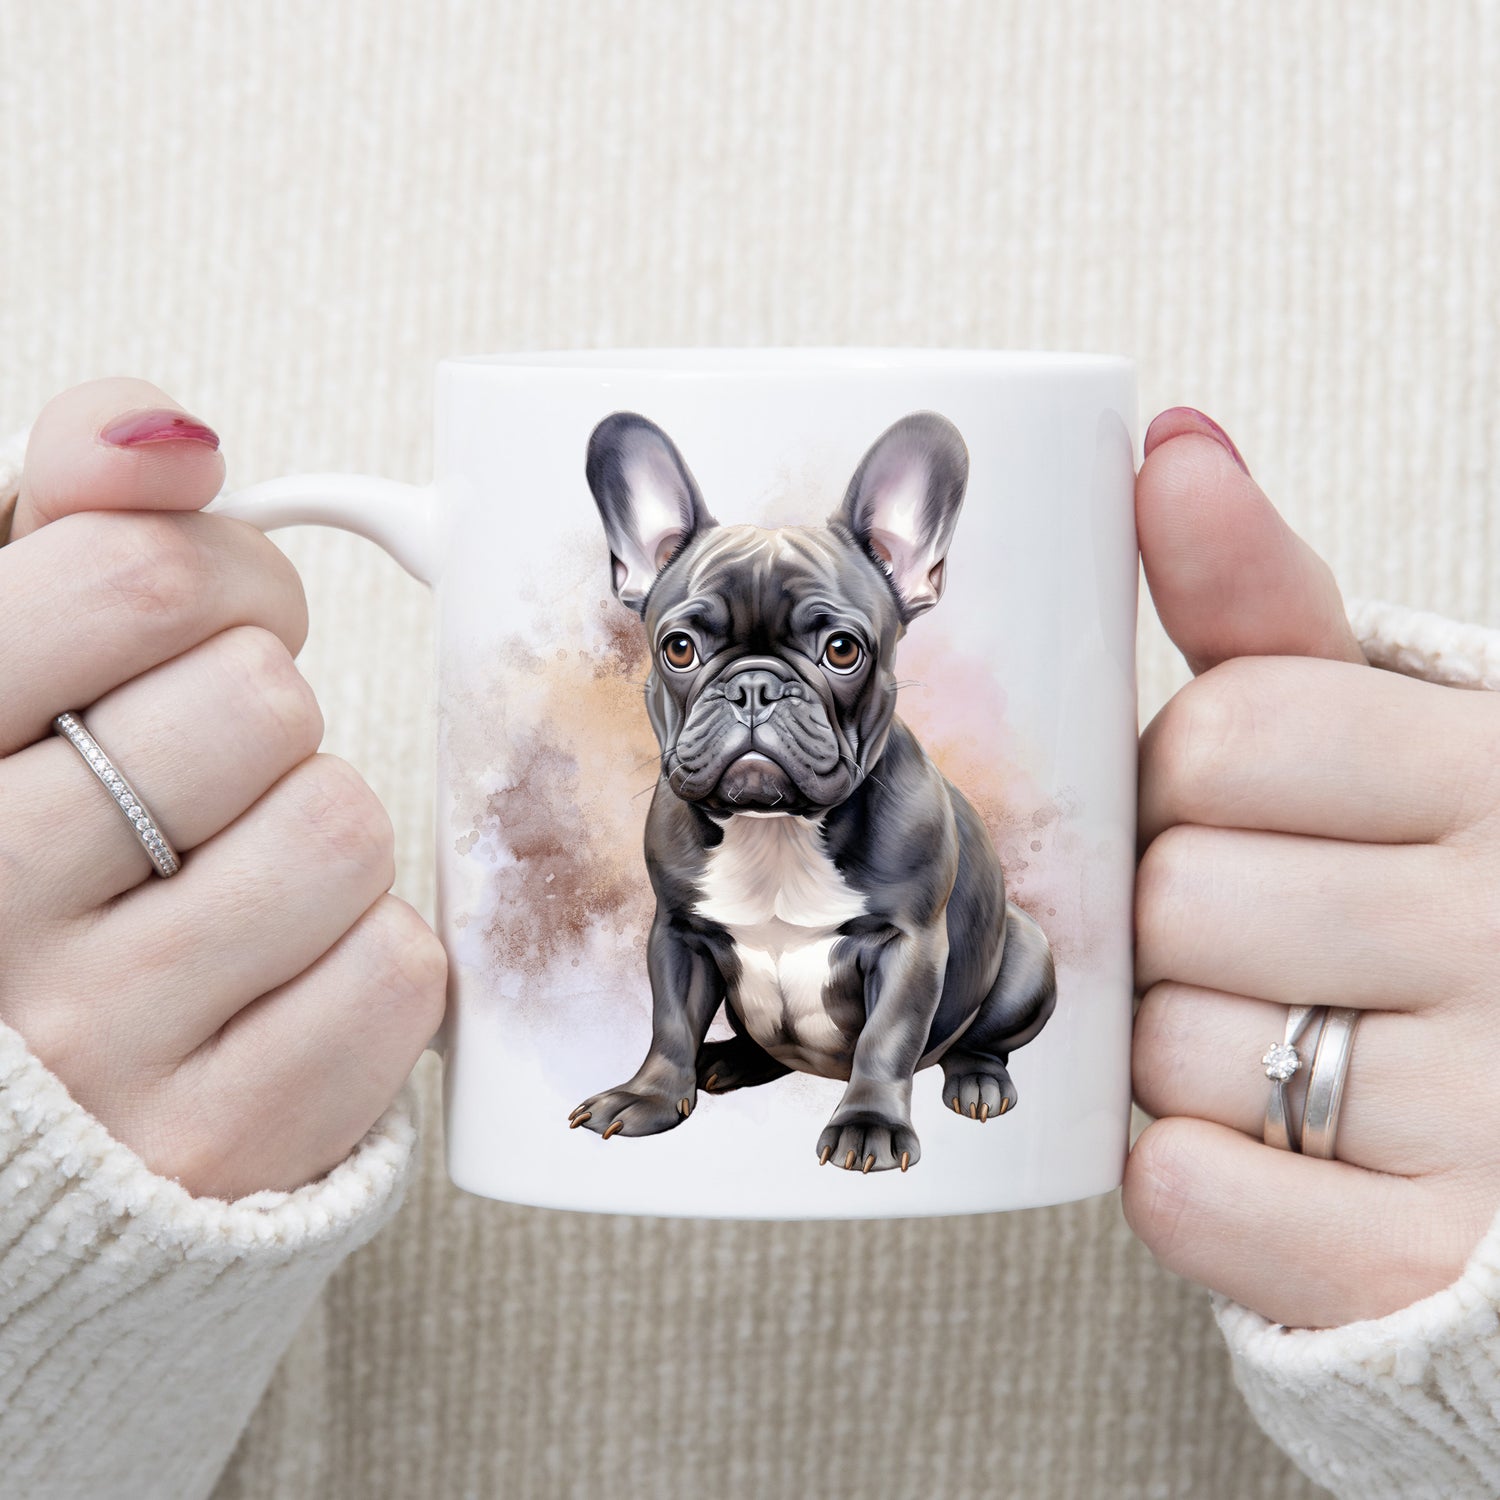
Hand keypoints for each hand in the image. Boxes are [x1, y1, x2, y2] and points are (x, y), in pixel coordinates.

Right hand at [0, 378, 445, 1198]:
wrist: (30, 1112)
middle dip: (261, 710)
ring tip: (227, 878)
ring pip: (341, 826)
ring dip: (314, 832)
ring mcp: (98, 1046)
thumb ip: (67, 522)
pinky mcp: (221, 1144)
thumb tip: (171, 434)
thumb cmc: (27, 848)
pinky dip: (362, 956)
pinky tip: (270, 977)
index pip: (135, 581)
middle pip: (261, 700)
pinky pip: (396, 970)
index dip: (218, 576)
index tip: (202, 619)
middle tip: (206, 767)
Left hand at [1122, 407, 1499, 1329]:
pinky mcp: (1422, 1259)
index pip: (1229, 733)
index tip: (1227, 806)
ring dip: (1174, 1044)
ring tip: (1266, 1033)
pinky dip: (1184, 1173)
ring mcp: (1490, 1110)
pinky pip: (1192, 1193)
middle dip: (1168, 913)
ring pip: (1171, 1047)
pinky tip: (1246, 1142)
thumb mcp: (1382, 726)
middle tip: (1242, 934)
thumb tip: (1170, 446)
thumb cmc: (1427, 884)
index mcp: (1496, 772)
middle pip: (1177, 894)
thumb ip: (1264, 602)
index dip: (1183, 776)